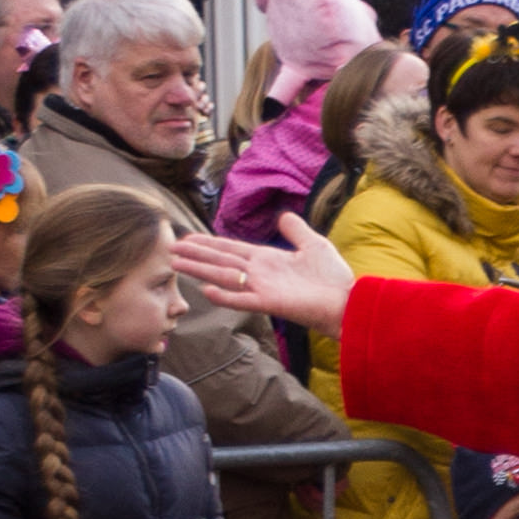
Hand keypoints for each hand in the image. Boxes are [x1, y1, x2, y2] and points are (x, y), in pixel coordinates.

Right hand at [174, 216, 359, 334]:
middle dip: (195, 254)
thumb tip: (283, 216)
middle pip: (220, 260)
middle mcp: (260, 273)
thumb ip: (296, 230)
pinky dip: (225, 296)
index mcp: (267, 259)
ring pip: (224, 277)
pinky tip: (205, 290)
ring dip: (199, 270)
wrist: (348, 301)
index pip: (231, 249)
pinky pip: (243, 299)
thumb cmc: (334, 278)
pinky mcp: (270, 303)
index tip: (186, 238)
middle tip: (169, 249)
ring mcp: (263, 288)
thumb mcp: (314, 244)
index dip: (208, 243)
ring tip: (176, 264)